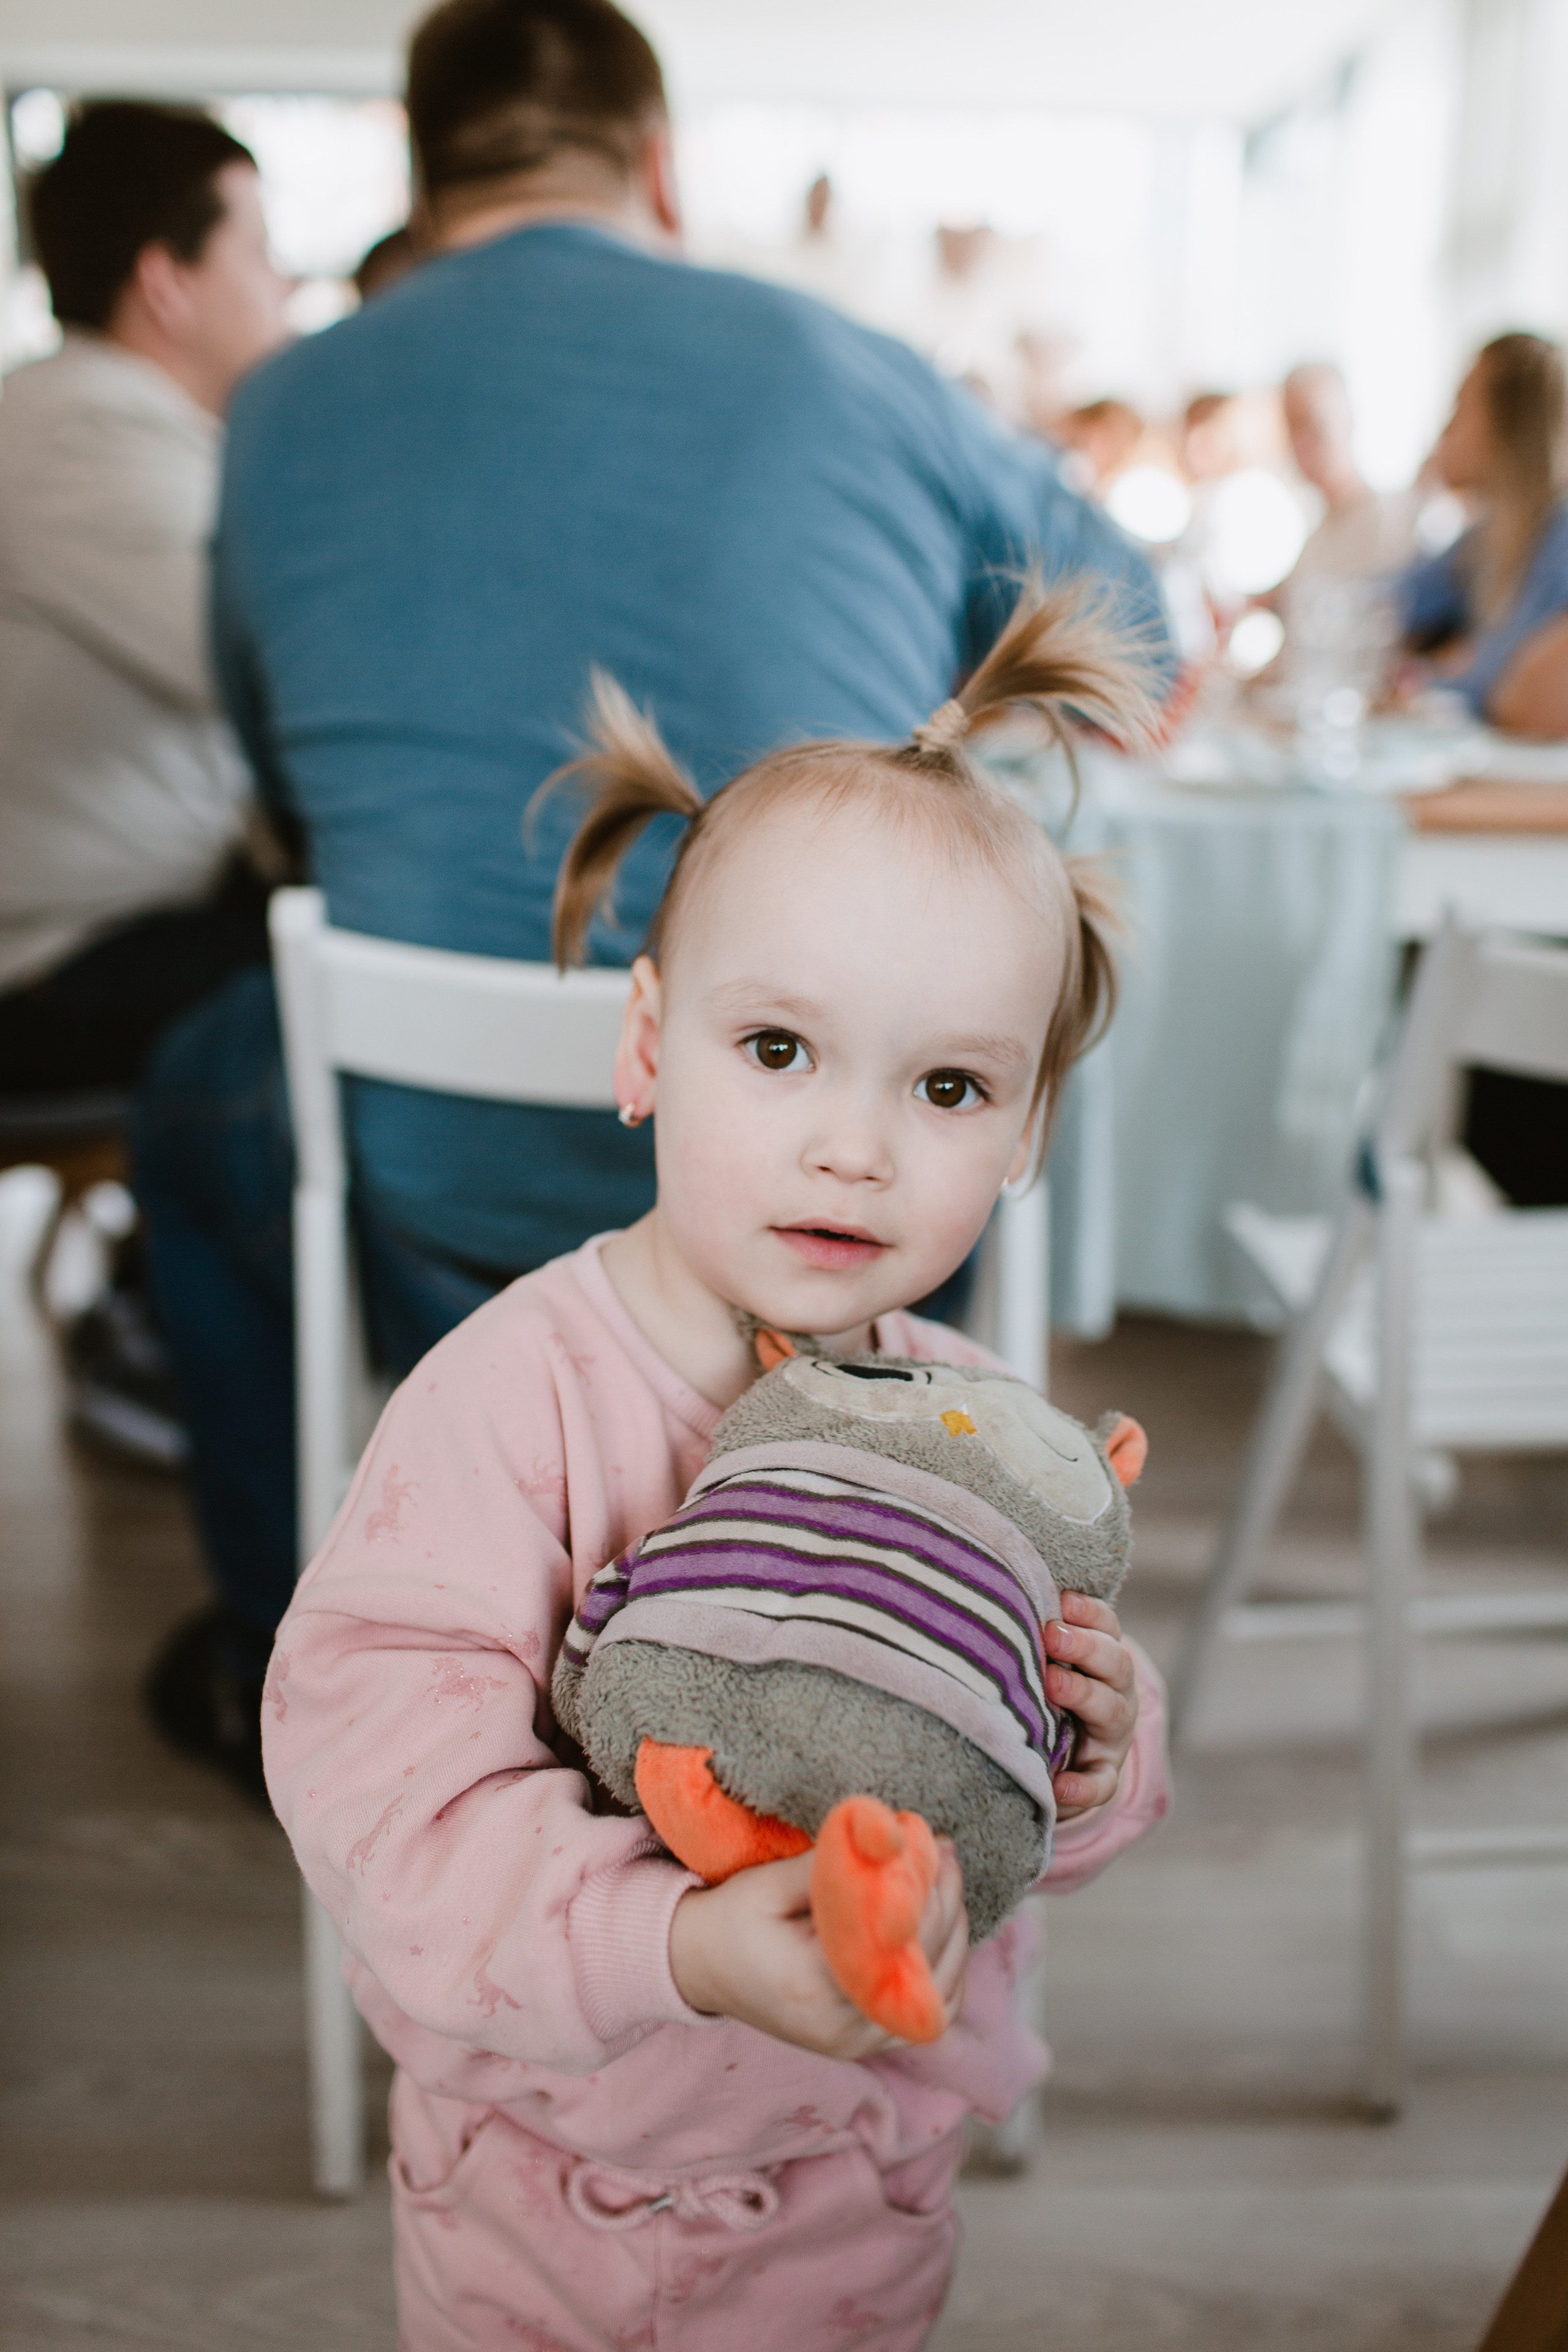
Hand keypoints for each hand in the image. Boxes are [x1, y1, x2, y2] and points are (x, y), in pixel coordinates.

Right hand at [668, 1840, 968, 2059]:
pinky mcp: (862, 2043)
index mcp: (817, 1987)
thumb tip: (888, 1838)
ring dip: (955, 1939)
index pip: (901, 1940)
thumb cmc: (732, 1919)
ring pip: (938, 1998)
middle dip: (946, 1903)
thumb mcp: (769, 1883)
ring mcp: (856, 2044)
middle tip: (946, 1850)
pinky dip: (945, 1976)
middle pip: (927, 1966)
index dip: (927, 1887)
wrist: (701, 1968)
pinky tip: (944, 1932)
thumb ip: (830, 1867)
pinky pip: (924, 2019)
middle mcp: (843, 2029)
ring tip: (949, 1883)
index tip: (930, 1839)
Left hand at [1044, 1592, 1139, 1824]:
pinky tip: (1061, 1785)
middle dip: (1084, 1646)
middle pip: (1114, 1662)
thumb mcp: (1052, 1660)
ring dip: (1083, 1695)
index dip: (1088, 1611)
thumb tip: (993, 1591)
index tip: (1061, 1600)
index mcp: (1105, 1657)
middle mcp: (1117, 1691)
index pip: (1107, 1626)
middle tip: (1051, 1635)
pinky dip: (1083, 1786)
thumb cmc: (1052, 1688)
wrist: (1075, 1755)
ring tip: (1052, 1686)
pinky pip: (1101, 1783)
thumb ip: (1036, 1634)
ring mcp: (1113, 1735)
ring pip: (1111, 1711)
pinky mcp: (1103, 1774)